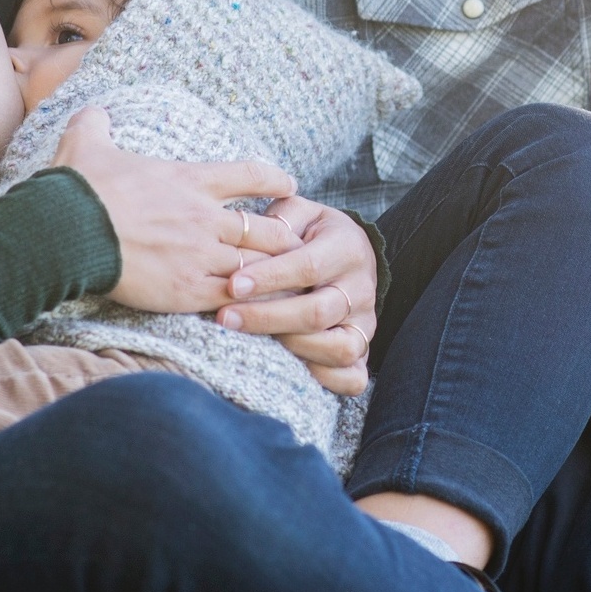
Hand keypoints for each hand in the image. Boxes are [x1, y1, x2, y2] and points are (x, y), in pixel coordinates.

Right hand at [50, 107, 297, 313]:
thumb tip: (92, 112)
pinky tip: (248, 305)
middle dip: (283, 238)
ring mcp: (201, 256)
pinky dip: (244, 301)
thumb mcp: (86, 143)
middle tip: (289, 245)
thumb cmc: (79, 188)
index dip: (275, 181)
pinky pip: (234, 298)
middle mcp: (205, 217)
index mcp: (191, 180)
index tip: (288, 186)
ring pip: (258, 267)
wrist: (67, 232)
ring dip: (268, 273)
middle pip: (269, 230)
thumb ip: (95, 125)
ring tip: (277, 281)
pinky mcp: (188, 290)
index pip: (251, 175)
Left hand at [214, 199, 376, 395]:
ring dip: (290, 348)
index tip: (232, 285)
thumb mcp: (299, 212)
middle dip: (267, 317)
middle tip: (225, 317)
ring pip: (337, 348)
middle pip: (317, 312)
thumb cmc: (311, 232)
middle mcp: (363, 289)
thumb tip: (251, 236)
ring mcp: (365, 324)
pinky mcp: (363, 351)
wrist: (348, 251)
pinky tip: (287, 367)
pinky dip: (323, 379)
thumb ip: (279, 220)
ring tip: (251, 340)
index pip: (308, 267)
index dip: (269, 278)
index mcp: (348, 247)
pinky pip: (352, 377)